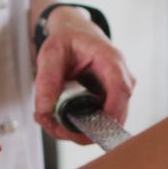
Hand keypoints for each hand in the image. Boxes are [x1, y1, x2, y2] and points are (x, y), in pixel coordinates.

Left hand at [33, 9, 136, 143]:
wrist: (77, 36)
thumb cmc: (69, 41)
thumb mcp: (51, 53)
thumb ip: (47, 80)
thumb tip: (45, 111)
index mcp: (111, 60)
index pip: (120, 88)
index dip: (110, 111)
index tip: (90, 128)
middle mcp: (122, 80)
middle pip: (114, 116)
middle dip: (81, 130)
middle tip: (49, 123)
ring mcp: (118, 96)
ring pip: (104, 126)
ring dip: (76, 132)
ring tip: (48, 119)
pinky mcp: (110, 106)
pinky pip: (98, 125)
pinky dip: (77, 128)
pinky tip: (57, 119)